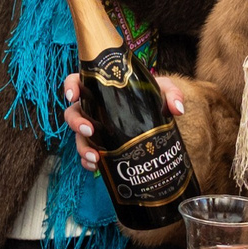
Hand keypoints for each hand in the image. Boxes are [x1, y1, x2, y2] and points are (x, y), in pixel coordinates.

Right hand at [61, 70, 186, 170]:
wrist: (156, 116)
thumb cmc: (153, 96)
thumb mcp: (163, 89)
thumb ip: (171, 93)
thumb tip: (177, 110)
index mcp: (101, 90)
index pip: (78, 82)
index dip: (70, 86)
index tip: (73, 95)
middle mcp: (93, 108)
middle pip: (72, 114)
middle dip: (76, 123)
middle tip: (90, 130)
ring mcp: (94, 128)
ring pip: (78, 137)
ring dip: (83, 147)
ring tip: (96, 157)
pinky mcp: (100, 145)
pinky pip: (87, 155)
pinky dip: (88, 162)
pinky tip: (97, 167)